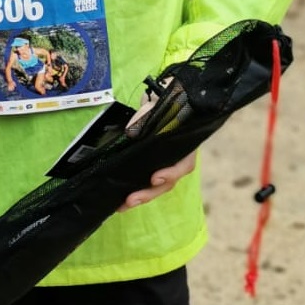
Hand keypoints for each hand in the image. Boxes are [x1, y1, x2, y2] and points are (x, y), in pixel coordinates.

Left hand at [120, 80, 196, 209]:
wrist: (162, 99)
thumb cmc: (164, 104)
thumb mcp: (157, 106)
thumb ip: (146, 117)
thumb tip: (131, 132)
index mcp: (185, 146)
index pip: (184, 164)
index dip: (171, 173)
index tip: (154, 177)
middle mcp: (176, 159)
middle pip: (167, 182)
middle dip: (149, 193)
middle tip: (131, 200)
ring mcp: (164, 164)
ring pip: (156, 186)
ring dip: (140, 196)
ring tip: (121, 205)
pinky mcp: (150, 166)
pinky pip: (144, 182)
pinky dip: (133, 190)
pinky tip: (118, 200)